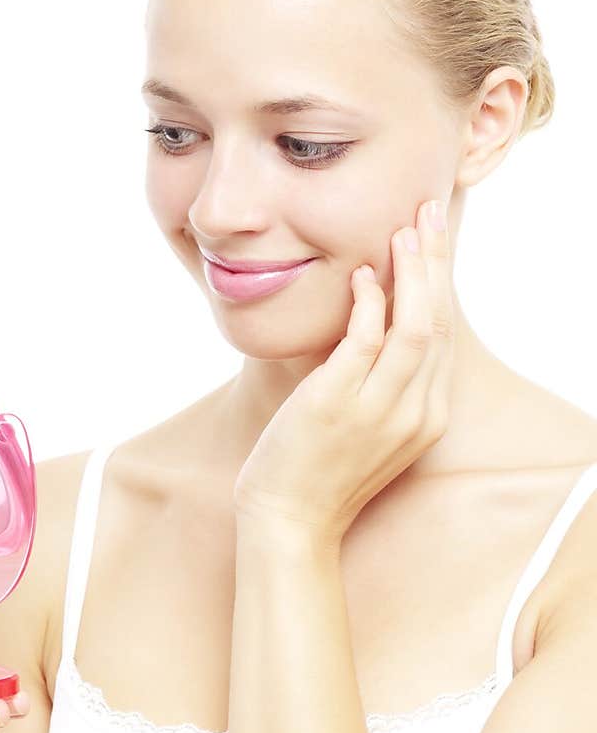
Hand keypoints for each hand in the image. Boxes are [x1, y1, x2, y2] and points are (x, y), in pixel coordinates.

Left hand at [232, 197, 452, 544]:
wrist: (289, 521)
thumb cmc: (318, 469)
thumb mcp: (366, 424)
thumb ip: (379, 379)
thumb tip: (371, 317)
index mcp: (427, 415)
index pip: (444, 333)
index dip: (441, 280)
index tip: (434, 237)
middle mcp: (414, 411)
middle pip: (438, 321)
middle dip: (437, 261)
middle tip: (430, 211)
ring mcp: (378, 409)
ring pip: (415, 327)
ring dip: (412, 273)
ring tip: (403, 230)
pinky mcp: (337, 404)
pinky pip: (365, 341)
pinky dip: (369, 303)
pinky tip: (362, 275)